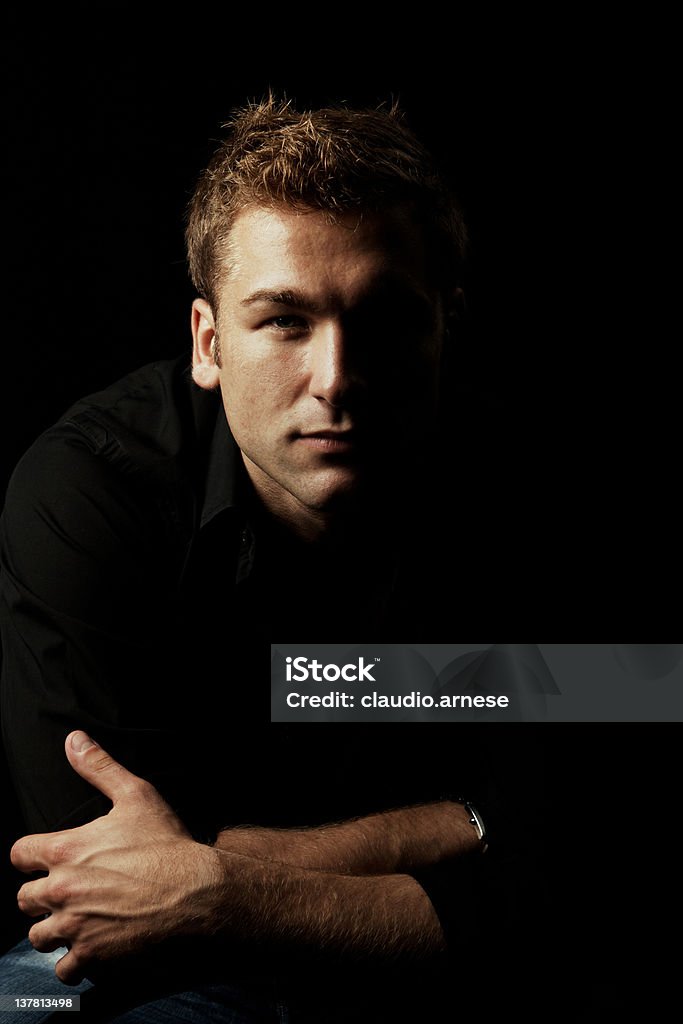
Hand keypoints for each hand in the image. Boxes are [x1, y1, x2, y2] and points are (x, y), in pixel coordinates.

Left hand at [11, 731, 220, 984]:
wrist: (195, 890)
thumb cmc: (166, 843)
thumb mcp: (135, 794)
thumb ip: (99, 766)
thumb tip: (74, 740)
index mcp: (65, 850)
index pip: (19, 855)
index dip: (33, 856)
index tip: (50, 859)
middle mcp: (61, 890)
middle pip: (25, 899)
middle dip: (43, 895)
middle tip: (70, 891)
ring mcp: (74, 925)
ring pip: (38, 936)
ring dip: (54, 929)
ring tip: (78, 920)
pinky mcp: (91, 954)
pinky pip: (64, 968)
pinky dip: (74, 961)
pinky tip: (92, 945)